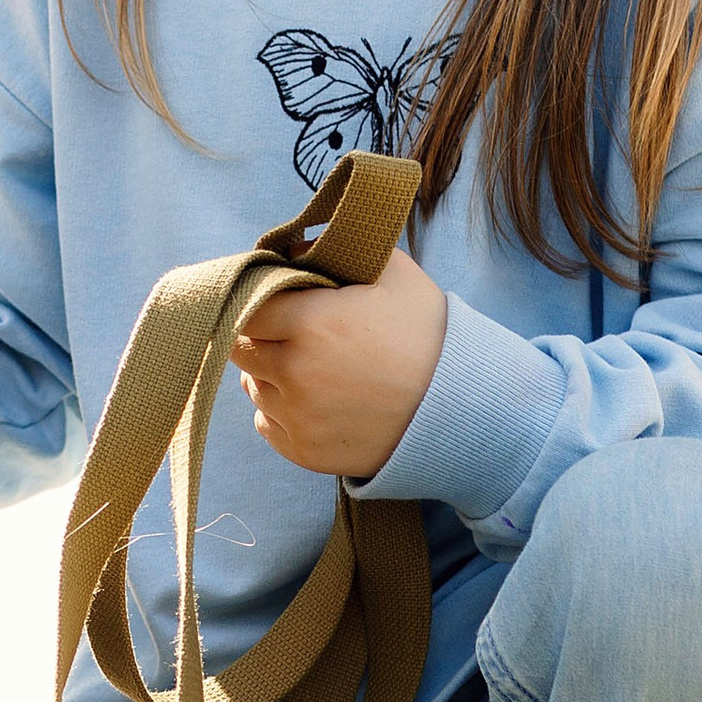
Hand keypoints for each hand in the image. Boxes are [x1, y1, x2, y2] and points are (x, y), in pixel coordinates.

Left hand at [231, 247, 447, 480]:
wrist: (462, 408)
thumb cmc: (427, 332)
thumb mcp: (390, 271)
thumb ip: (330, 250)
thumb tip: (285, 251)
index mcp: (310, 323)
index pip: (243, 306)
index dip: (255, 300)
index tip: (273, 300)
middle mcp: (296, 373)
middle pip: (239, 348)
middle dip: (259, 335)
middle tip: (292, 332)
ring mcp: (298, 417)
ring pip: (253, 387)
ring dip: (270, 373)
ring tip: (314, 367)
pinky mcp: (305, 451)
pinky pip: (266, 424)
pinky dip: (281, 410)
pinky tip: (318, 398)